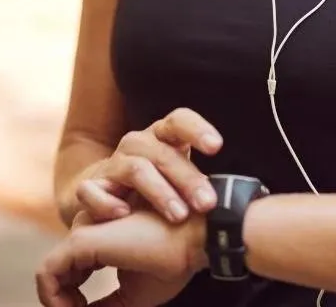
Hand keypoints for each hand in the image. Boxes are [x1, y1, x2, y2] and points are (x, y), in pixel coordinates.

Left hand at [35, 209, 207, 306]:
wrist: (192, 238)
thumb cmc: (170, 261)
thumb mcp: (133, 294)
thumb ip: (107, 306)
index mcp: (101, 243)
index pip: (71, 273)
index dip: (72, 301)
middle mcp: (88, 234)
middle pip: (59, 274)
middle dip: (64, 303)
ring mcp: (82, 235)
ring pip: (49, 274)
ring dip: (57, 303)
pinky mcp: (80, 241)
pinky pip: (47, 274)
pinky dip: (52, 299)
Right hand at [76, 108, 222, 224]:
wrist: (105, 199)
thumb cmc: (155, 190)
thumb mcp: (179, 181)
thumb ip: (203, 183)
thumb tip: (244, 199)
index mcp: (162, 138)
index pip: (178, 120)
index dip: (197, 129)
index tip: (217, 147)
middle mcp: (137, 144)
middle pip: (162, 152)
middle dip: (187, 178)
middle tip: (208, 203)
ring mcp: (112, 164)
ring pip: (135, 169)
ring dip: (158, 191)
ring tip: (178, 215)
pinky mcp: (91, 187)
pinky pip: (92, 191)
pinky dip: (106, 202)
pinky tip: (124, 214)